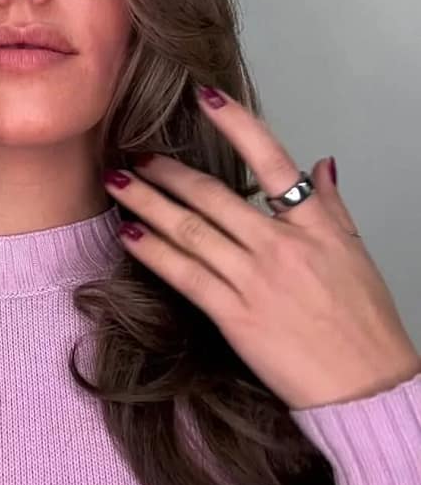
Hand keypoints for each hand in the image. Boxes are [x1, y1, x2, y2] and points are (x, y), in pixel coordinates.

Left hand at [102, 85, 420, 410]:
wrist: (366, 388)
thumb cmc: (365, 323)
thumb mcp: (356, 252)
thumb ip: (331, 203)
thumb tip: (322, 162)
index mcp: (313, 225)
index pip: (272, 160)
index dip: (235, 123)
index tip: (203, 96)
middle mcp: (280, 245)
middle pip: (213, 195)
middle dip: (168, 171)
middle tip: (137, 152)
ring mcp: (255, 280)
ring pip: (191, 230)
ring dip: (148, 202)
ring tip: (118, 182)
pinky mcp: (235, 316)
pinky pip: (185, 275)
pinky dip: (154, 252)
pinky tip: (129, 233)